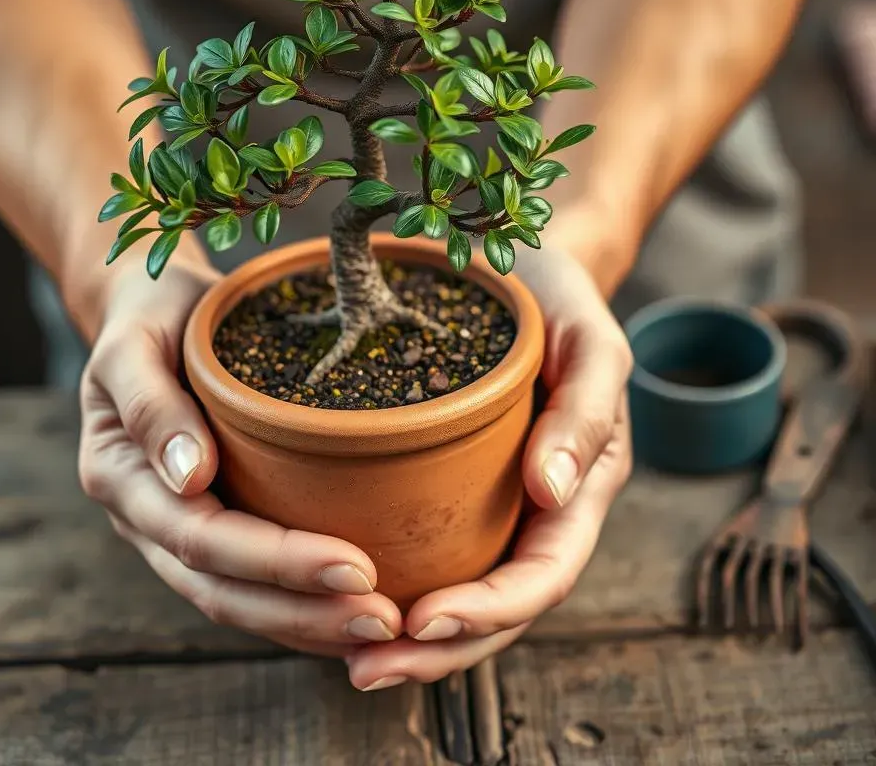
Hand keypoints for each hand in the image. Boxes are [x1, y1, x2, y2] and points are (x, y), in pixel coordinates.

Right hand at [77, 247, 403, 656]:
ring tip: (382, 626)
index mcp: (121, 476)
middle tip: (383, 618)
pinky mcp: (210, 520)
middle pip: (222, 588)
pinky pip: (250, 581)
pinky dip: (300, 604)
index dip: (276, 562)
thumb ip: (150, 404)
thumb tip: (190, 479)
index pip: (201, 538)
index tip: (354, 566)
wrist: (150, 308)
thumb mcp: (136, 342)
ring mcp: (174, 527)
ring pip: (237, 599)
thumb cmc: (150, 316)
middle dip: (303, 611)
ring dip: (308, 621)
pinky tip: (351, 611)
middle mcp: (145, 517)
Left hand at [344, 244, 632, 689]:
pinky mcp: (461, 482)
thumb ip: (585, 411)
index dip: (490, 610)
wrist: (531, 268)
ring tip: (352, 660)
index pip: (542, 573)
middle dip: (440, 650)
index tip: (423, 622)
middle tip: (365, 670)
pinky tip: (346, 595)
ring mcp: (502, 500)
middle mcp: (541, 507)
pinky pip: (438, 547)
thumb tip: (554, 490)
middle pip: (499, 604)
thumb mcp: (591, 341)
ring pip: (465, 588)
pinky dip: (401, 583)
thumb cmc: (561, 299)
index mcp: (581, 485)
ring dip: (414, 638)